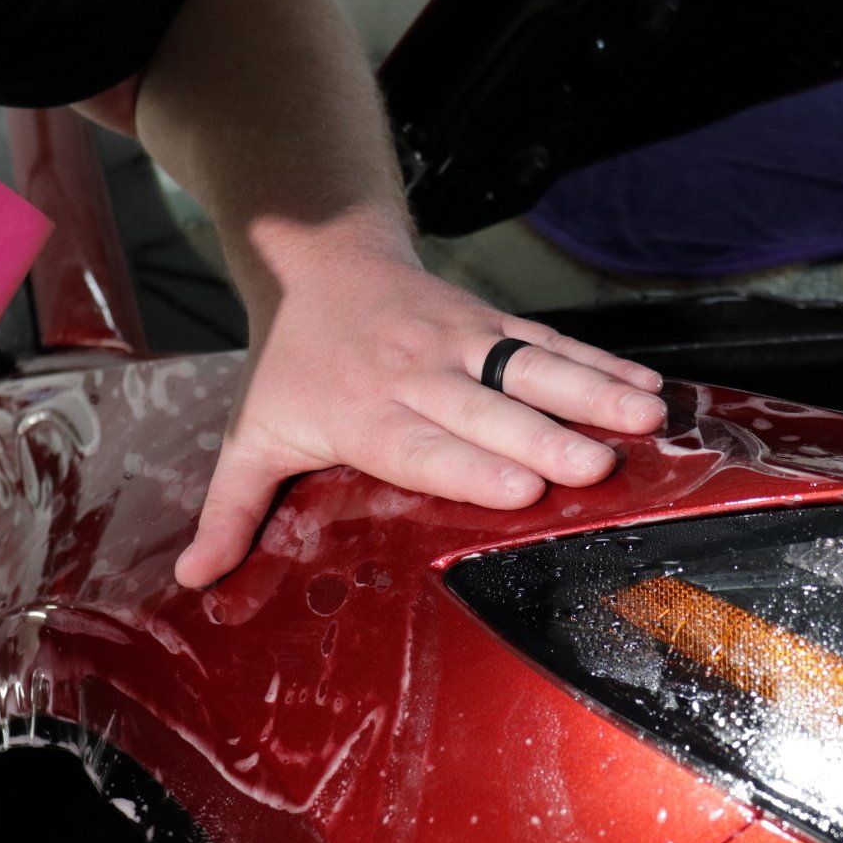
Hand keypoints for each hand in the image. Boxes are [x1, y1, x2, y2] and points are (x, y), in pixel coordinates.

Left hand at [174, 235, 665, 587]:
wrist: (319, 262)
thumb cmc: (292, 366)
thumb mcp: (252, 433)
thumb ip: (231, 509)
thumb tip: (193, 580)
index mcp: (364, 413)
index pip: (422, 446)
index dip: (471, 468)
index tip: (520, 490)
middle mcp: (419, 374)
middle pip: (488, 410)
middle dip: (544, 438)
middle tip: (596, 467)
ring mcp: (462, 341)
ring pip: (531, 367)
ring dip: (592, 392)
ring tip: (646, 418)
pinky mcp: (492, 322)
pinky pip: (551, 342)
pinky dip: (602, 364)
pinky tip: (648, 389)